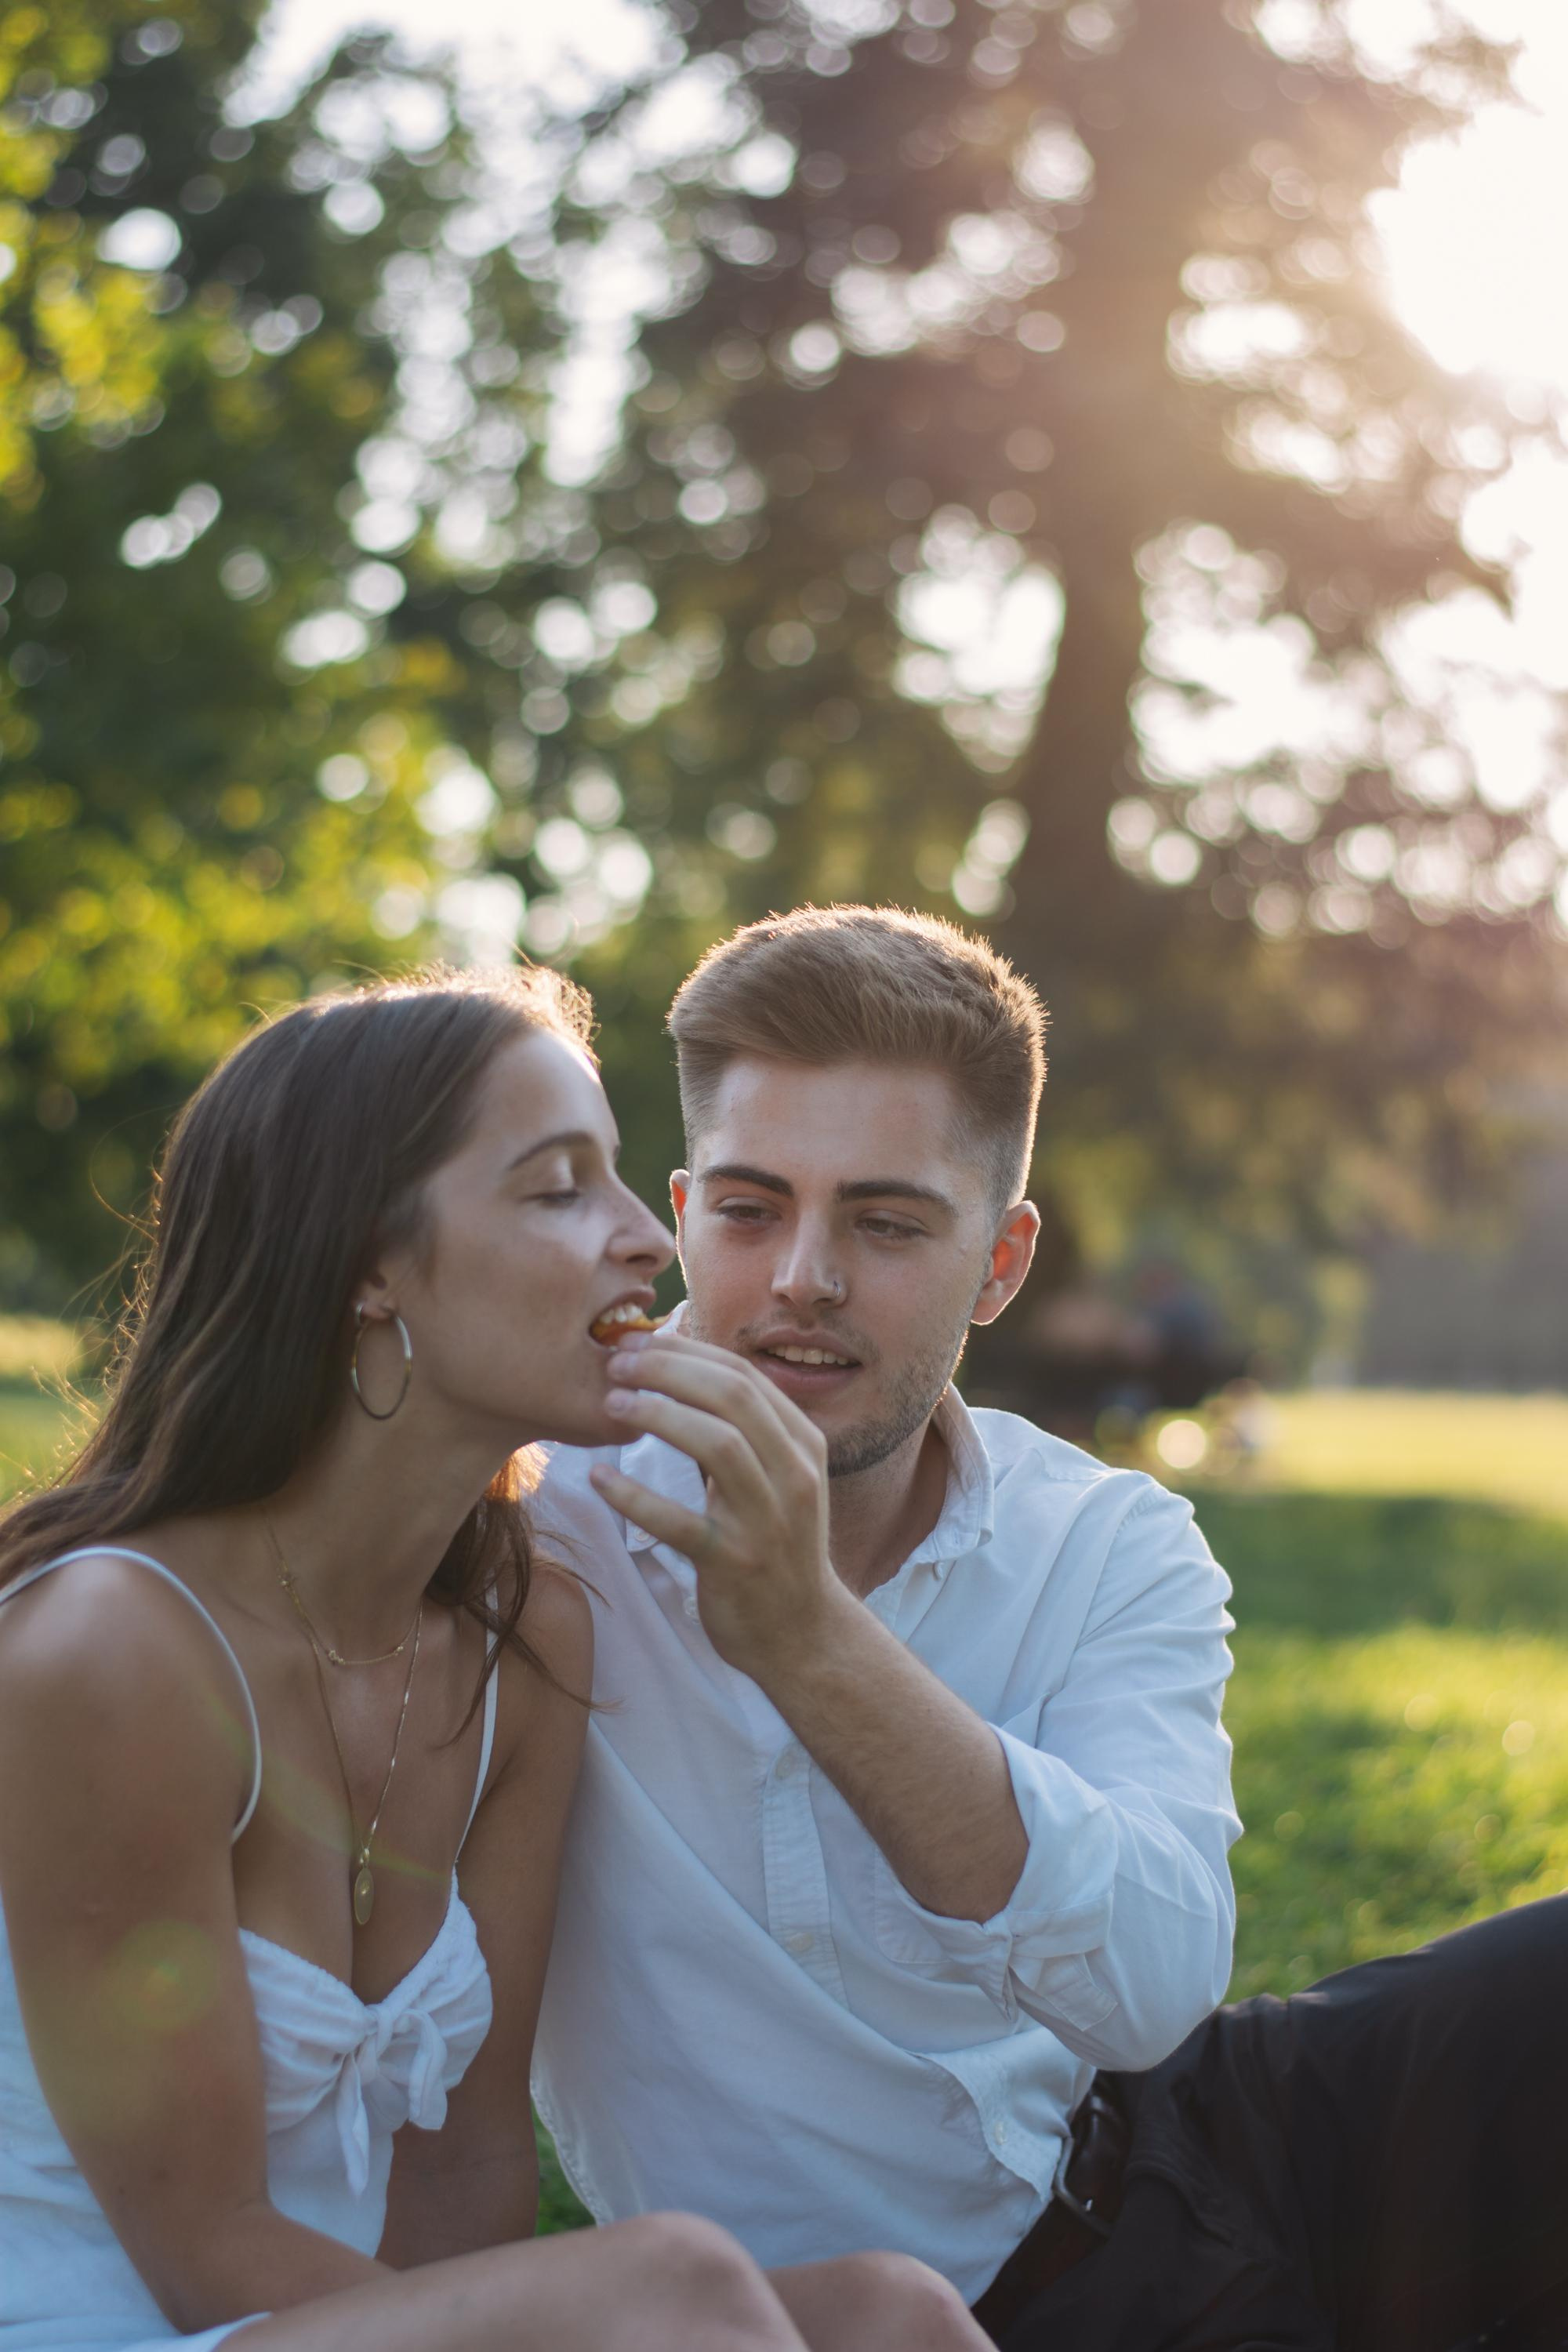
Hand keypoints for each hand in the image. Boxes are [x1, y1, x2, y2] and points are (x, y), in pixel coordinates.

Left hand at [588, 1332, 840, 1677]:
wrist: (802, 1632)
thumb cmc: (775, 1543)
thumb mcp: (778, 1476)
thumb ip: (744, 1429)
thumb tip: (682, 1367)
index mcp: (802, 1443)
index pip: (744, 1376)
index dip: (687, 1351)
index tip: (639, 1342)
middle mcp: (792, 1474)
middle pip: (733, 1397)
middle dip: (669, 1370)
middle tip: (616, 1364)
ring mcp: (767, 1519)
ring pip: (719, 1445)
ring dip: (659, 1416)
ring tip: (610, 1405)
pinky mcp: (735, 1563)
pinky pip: (681, 1522)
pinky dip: (635, 1497)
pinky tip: (600, 1478)